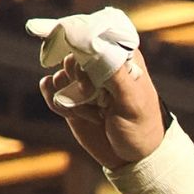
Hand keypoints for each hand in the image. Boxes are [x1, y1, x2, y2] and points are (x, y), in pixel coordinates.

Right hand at [37, 48, 166, 170]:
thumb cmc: (141, 126)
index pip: (96, 34)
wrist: (132, 158)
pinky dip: (57, 101)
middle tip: (90, 92)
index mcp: (123, 58)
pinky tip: (71, 112)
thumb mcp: (132, 100)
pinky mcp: (71, 99)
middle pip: (73, 52)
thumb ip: (113, 73)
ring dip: (70, 92)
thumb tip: (91, 46)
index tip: (70, 44)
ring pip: (61, 73)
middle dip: (76, 72)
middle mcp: (101, 66)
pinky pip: (51, 90)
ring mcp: (84, 82)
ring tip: (93, 112)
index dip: (80, 36)